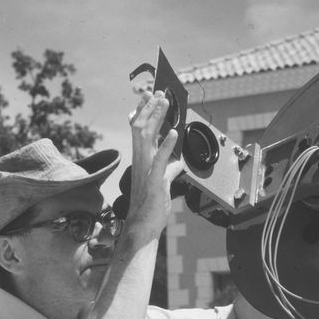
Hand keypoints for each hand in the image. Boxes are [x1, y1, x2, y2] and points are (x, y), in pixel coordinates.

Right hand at [124, 90, 183, 240]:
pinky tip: (174, 132)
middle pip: (140, 127)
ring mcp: (145, 170)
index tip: (148, 96)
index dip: (143, 111)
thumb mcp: (164, 183)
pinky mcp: (154, 181)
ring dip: (156, 118)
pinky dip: (167, 144)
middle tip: (156, 91)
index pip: (140, 130)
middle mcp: (140, 161)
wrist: (144, 226)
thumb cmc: (152, 207)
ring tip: (164, 103)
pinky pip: (160, 159)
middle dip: (148, 107)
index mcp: (142, 160)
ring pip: (146, 137)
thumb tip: (179, 162)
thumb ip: (170, 170)